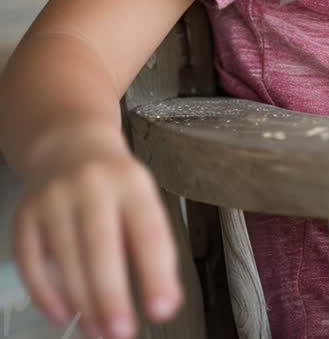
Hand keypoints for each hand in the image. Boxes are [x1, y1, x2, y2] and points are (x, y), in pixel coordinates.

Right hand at [12, 134, 183, 338]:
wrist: (70, 146)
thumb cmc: (115, 187)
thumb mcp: (143, 202)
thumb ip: (154, 248)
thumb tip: (165, 302)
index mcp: (131, 182)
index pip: (148, 229)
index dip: (156, 272)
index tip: (163, 309)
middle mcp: (92, 185)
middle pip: (101, 246)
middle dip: (111, 296)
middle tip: (122, 333)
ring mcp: (54, 198)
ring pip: (67, 259)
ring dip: (83, 304)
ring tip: (98, 332)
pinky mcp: (25, 215)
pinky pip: (32, 261)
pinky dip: (46, 294)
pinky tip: (63, 315)